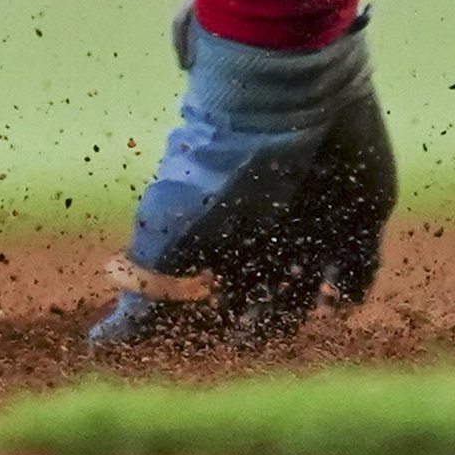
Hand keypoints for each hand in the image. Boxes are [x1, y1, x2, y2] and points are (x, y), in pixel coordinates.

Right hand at [85, 11, 398, 351]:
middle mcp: (260, 236)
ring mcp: (310, 228)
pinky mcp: (357, 217)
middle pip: (257, 304)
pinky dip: (350, 291)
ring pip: (304, 295)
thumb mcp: (169, 237)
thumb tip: (96, 345)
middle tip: (242, 346)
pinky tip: (335, 298)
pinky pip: (359, 270)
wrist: (285, 100)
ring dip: (293, 318)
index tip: (201, 354)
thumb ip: (144, 294)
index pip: (209, 300)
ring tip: (281, 322)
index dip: (205, 330)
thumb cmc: (220, 171)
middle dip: (250, 331)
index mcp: (215, 239)